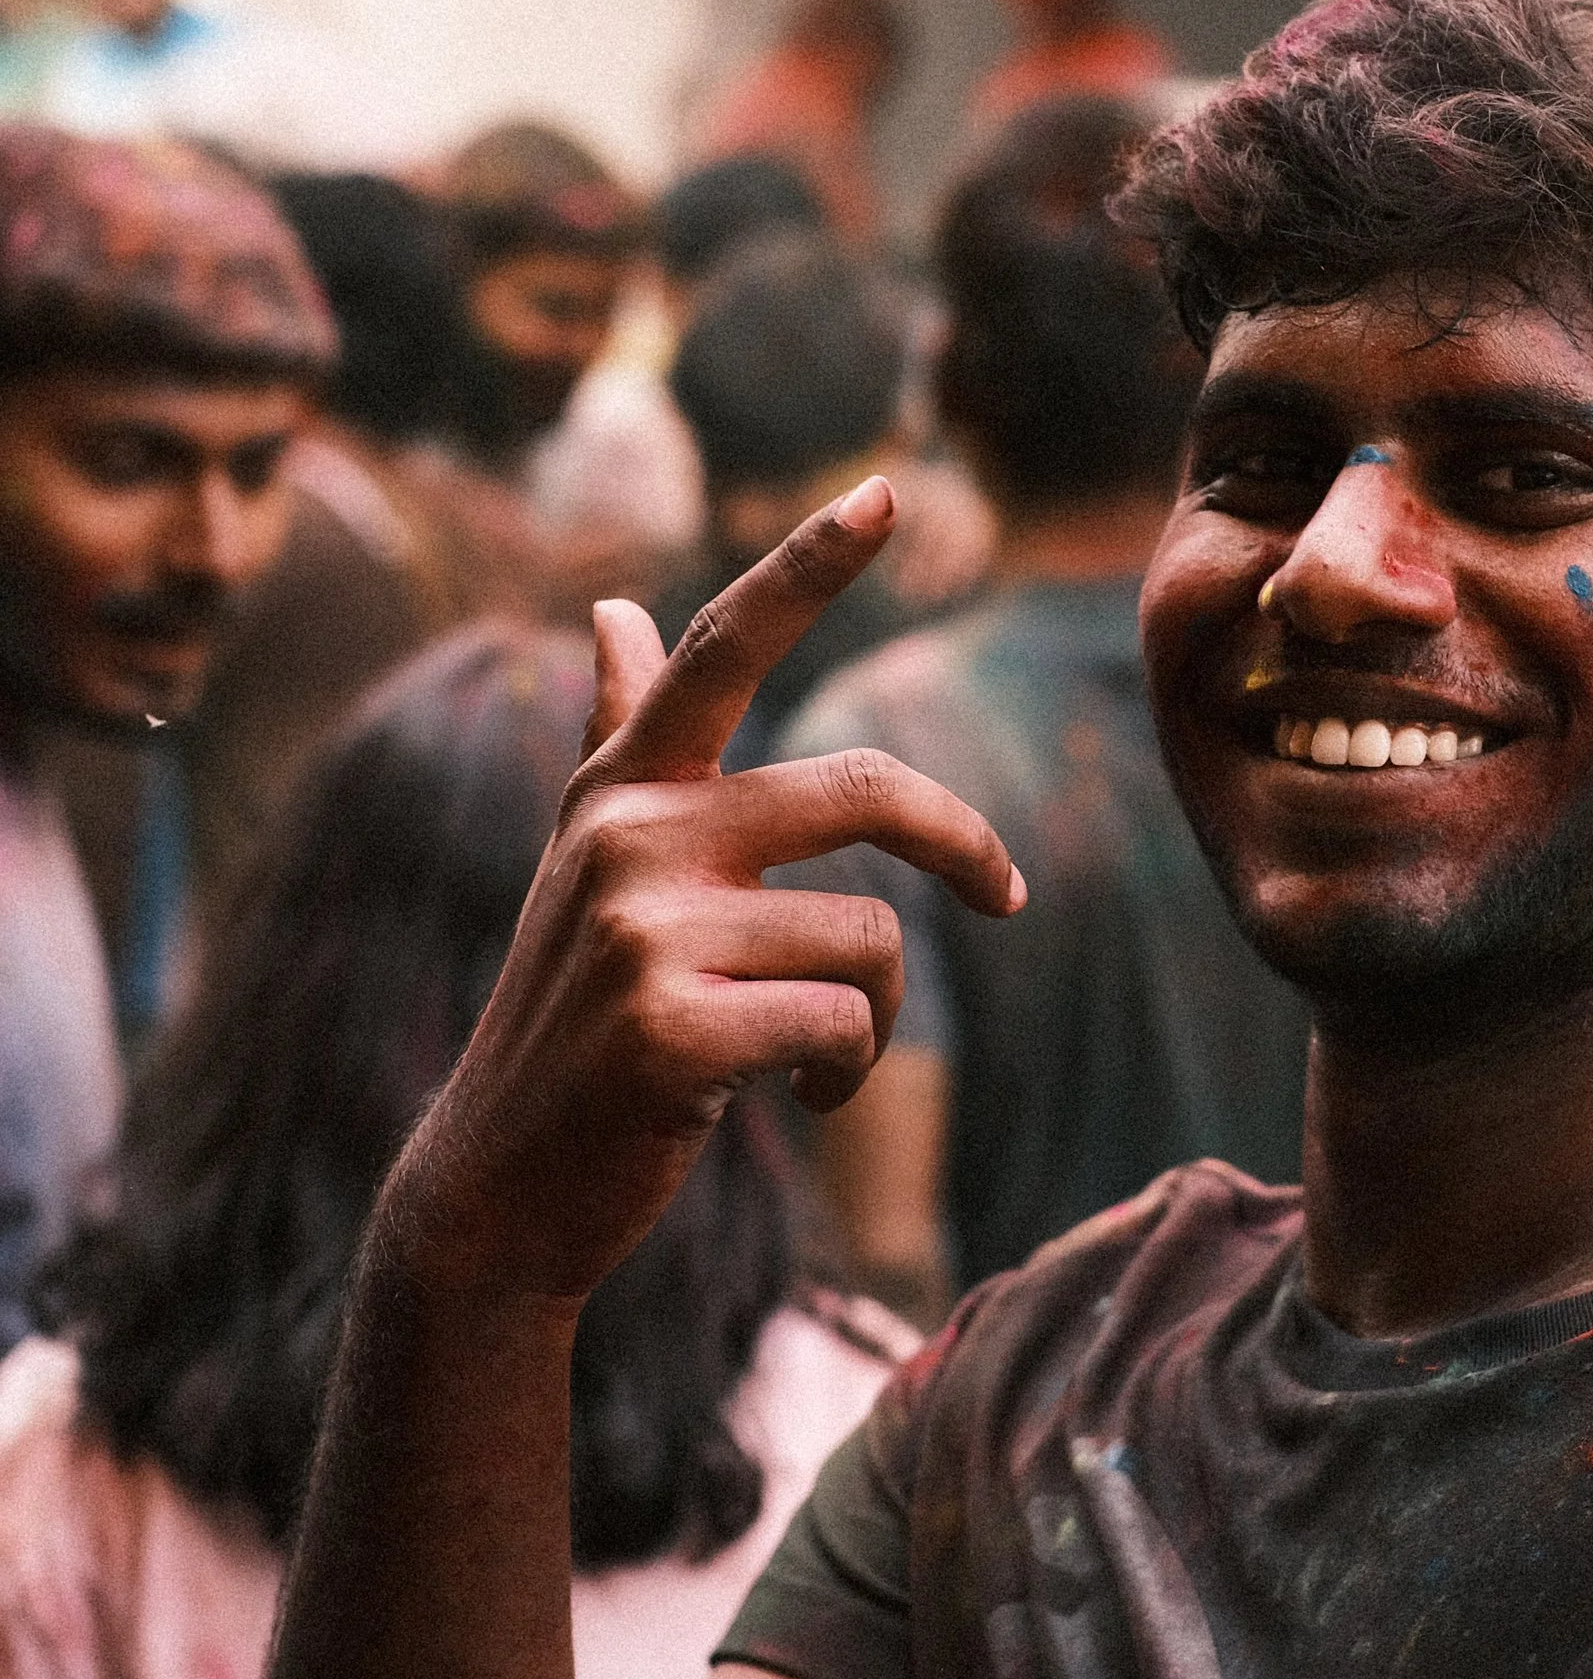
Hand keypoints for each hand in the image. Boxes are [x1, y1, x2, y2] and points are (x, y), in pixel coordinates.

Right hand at [378, 476, 1022, 1302]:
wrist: (499, 1187)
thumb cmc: (575, 1017)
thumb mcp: (588, 865)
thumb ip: (615, 735)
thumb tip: (611, 607)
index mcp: (623, 789)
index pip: (728, 648)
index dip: (811, 565)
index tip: (891, 491)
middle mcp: (627, 835)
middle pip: (864, 789)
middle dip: (962, 845)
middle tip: (1007, 897)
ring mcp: (642, 930)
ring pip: (875, 941)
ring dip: (877, 1013)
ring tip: (808, 1049)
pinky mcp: (672, 1028)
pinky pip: (848, 1024)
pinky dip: (849, 1069)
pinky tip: (796, 1094)